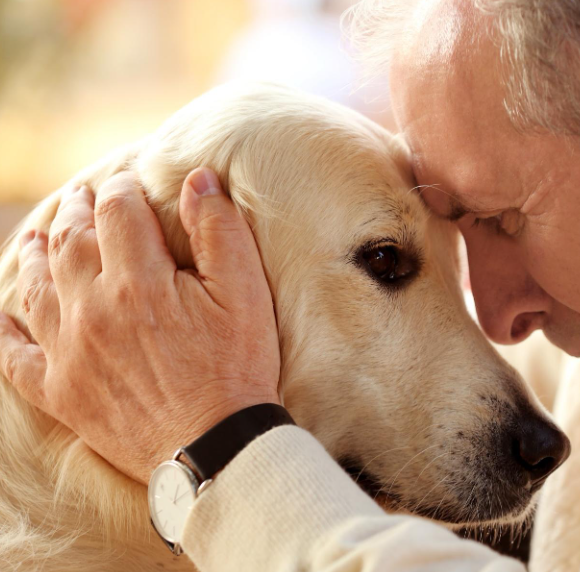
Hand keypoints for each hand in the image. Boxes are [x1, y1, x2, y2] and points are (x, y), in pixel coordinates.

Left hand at [0, 168, 280, 482]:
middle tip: (82, 198)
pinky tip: (3, 314)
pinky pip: (14, 355)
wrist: (215, 446)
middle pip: (70, 242)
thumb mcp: (245, 293)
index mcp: (138, 281)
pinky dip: (4, 330)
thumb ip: (219, 231)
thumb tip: (197, 179)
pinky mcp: (60, 392)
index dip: (122, 190)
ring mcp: (69, 353)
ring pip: (35, 287)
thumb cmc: (238, 367)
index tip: (129, 184)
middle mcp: (91, 310)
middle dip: (77, 213)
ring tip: (38, 237)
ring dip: (35, 255)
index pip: (117, 212)